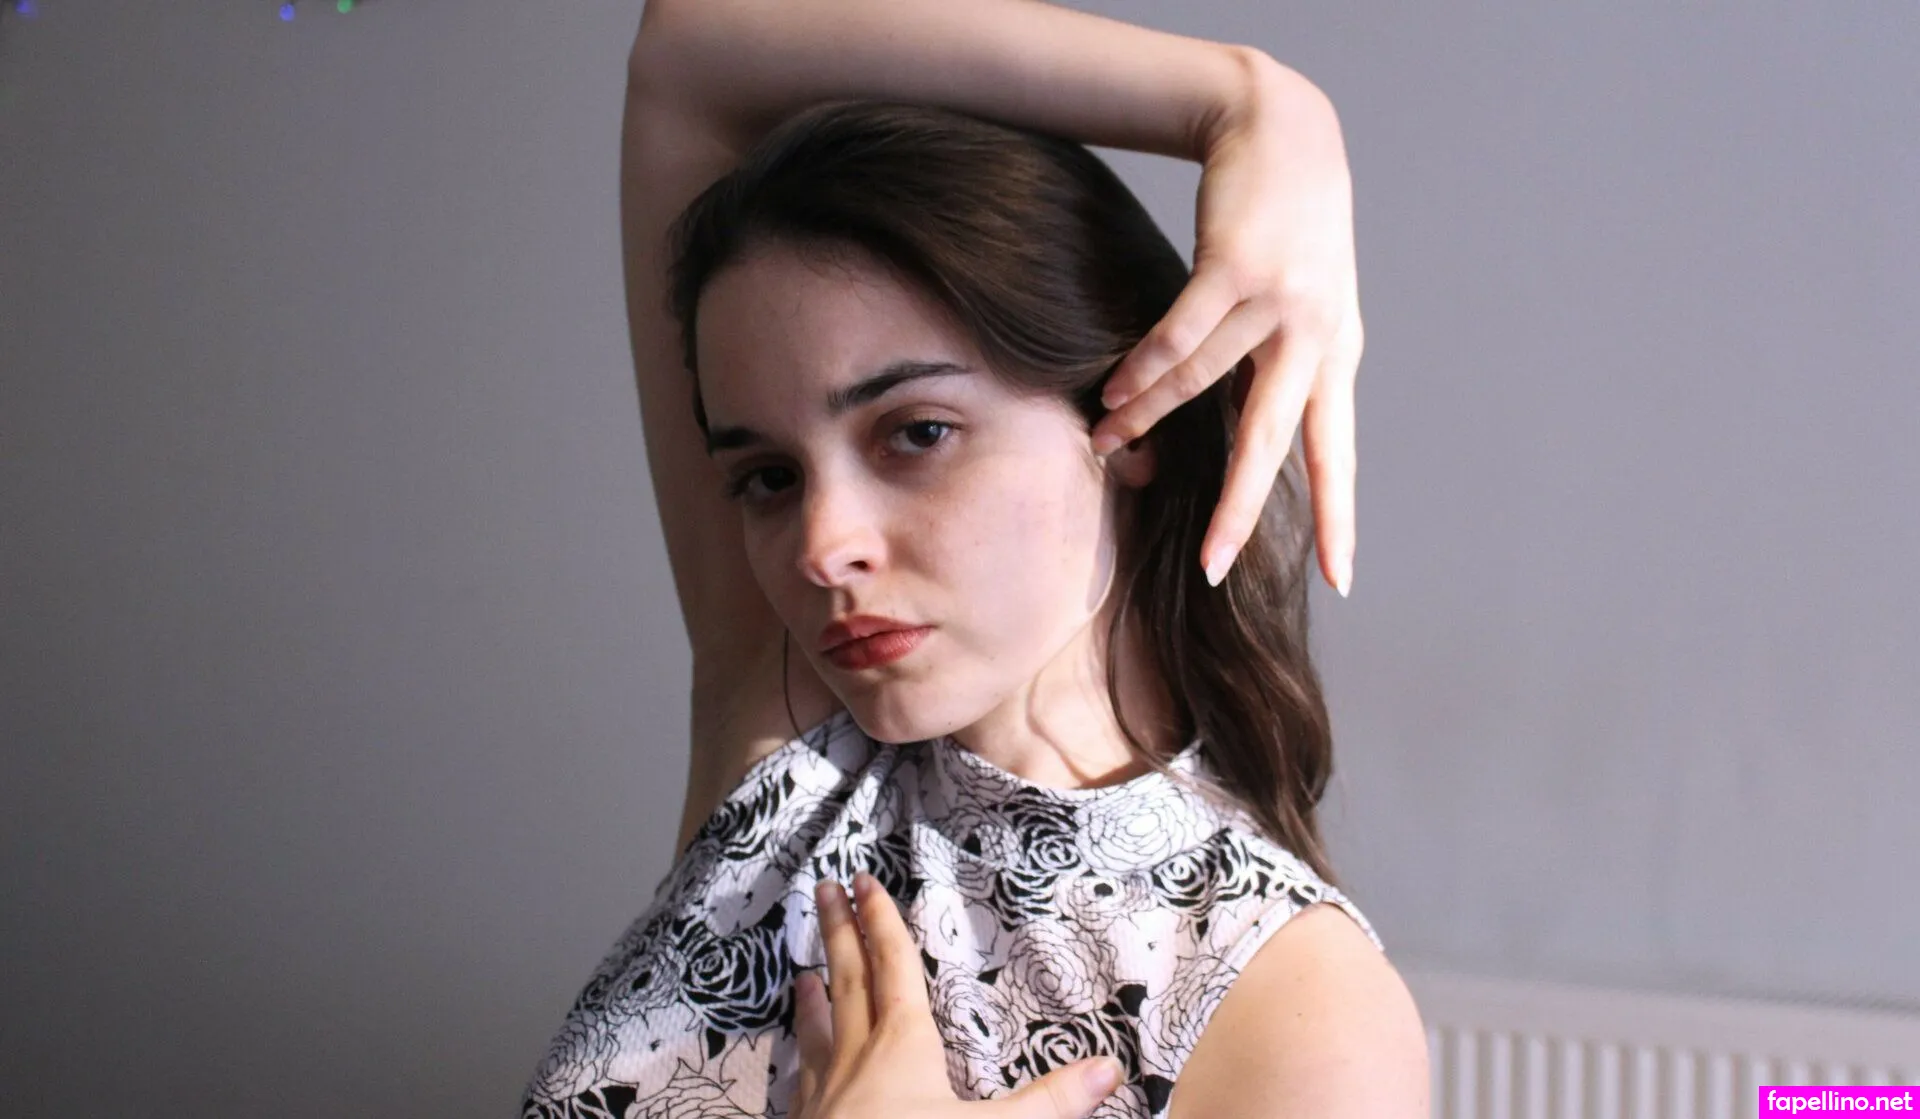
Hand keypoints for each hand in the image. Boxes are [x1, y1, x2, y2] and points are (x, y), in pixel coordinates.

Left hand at [790, 872, 1124, 1118]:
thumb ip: (1049, 1103)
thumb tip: (1109, 1068)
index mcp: (902, 1044)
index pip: (893, 967)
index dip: (881, 921)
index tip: (864, 881)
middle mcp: (856, 1057)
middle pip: (848, 981)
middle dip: (839, 933)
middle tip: (824, 890)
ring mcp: (823, 1093)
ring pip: (818, 1029)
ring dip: (813, 996)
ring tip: (801, 970)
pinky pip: (802, 1078)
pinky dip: (801, 1060)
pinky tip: (799, 1064)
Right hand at [1091, 58, 1363, 595]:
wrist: (1284, 130)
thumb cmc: (1290, 225)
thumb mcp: (1306, 302)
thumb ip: (1282, 367)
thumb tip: (1249, 438)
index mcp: (1337, 354)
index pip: (1338, 452)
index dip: (1340, 516)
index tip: (1341, 580)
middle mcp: (1316, 334)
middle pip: (1275, 441)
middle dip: (1241, 508)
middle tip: (1213, 567)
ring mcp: (1278, 300)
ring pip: (1202, 383)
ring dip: (1150, 418)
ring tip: (1107, 442)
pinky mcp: (1234, 266)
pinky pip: (1179, 334)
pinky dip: (1143, 366)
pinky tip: (1116, 390)